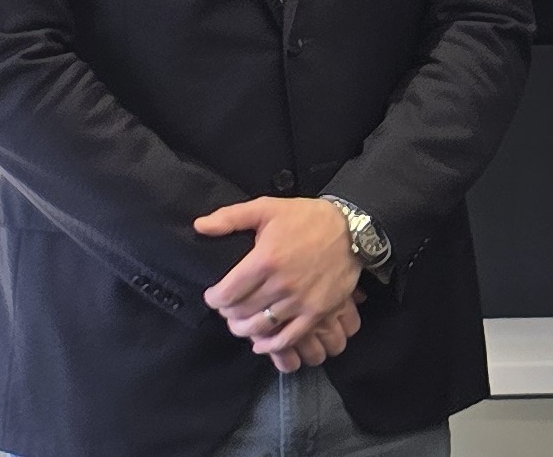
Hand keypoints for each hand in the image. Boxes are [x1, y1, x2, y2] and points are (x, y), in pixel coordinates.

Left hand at [196, 197, 362, 362]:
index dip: (214, 298)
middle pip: (240, 313)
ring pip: (260, 327)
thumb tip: (199, 226)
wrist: (353, 230)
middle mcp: (281, 284)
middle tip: (229, 307)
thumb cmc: (307, 218)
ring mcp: (300, 300)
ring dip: (244, 329)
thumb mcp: (268, 208)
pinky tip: (261, 342)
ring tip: (241, 322)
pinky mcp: (317, 311)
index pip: (225, 293)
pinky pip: (288, 338)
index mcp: (265, 260)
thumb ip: (231, 217)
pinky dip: (270, 345)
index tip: (215, 295)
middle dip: (228, 313)